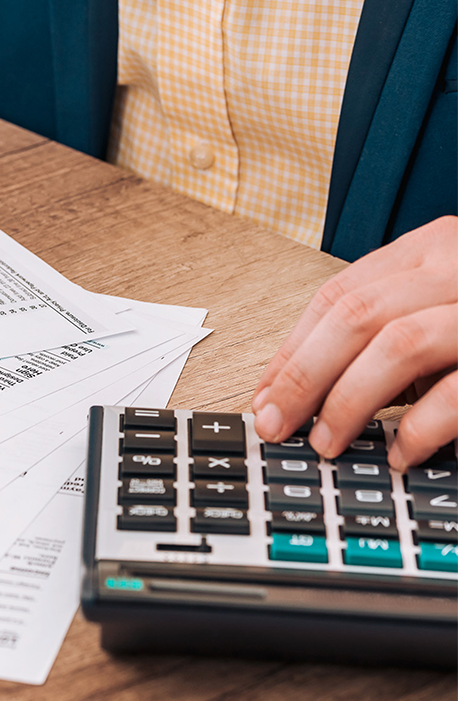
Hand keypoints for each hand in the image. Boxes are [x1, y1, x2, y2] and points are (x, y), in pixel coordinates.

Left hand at [253, 216, 457, 468]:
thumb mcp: (446, 300)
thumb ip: (393, 325)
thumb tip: (309, 386)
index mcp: (434, 248)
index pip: (338, 296)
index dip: (292, 350)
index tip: (262, 397)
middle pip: (355, 316)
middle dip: (303, 377)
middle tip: (276, 426)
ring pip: (400, 343)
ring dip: (351, 400)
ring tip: (327, 443)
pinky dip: (423, 425)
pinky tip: (403, 452)